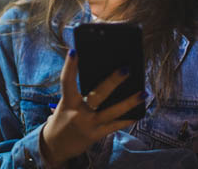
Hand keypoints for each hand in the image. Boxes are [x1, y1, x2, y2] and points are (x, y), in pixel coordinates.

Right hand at [39, 48, 144, 164]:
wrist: (54, 147)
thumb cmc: (63, 119)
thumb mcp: (66, 105)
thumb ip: (80, 94)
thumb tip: (106, 80)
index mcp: (67, 101)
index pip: (67, 81)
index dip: (69, 66)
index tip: (74, 51)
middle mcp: (77, 112)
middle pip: (97, 94)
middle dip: (113, 81)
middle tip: (126, 69)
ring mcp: (87, 125)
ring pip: (111, 112)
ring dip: (129, 102)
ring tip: (143, 93)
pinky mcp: (95, 135)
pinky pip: (114, 126)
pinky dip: (127, 119)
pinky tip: (138, 113)